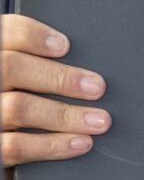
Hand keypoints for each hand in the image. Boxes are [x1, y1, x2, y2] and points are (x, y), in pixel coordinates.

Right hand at [3, 15, 108, 165]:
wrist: (2, 130)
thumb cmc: (14, 91)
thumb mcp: (19, 72)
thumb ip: (35, 60)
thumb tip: (72, 53)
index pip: (6, 33)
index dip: (33, 36)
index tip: (65, 46)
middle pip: (11, 68)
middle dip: (59, 78)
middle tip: (96, 87)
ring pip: (18, 108)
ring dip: (64, 115)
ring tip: (99, 120)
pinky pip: (15, 146)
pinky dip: (52, 145)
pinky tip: (80, 142)